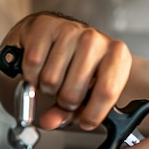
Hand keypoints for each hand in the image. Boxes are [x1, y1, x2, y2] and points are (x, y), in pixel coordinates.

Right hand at [0, 12, 131, 129]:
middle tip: (65, 95)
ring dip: (47, 88)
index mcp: (116, 56)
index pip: (107, 92)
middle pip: (73, 92)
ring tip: (54, 79)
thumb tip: (51, 121)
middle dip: (65, 102)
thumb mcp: (86, 92)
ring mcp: (70, 30)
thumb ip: (70, 112)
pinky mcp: (45, 26)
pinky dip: (31, 74)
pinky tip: (40, 68)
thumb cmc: (75, 65)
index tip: (86, 122)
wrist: (53, 35)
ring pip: (50, 81)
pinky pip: (33, 65)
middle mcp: (96, 40)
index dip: (92, 114)